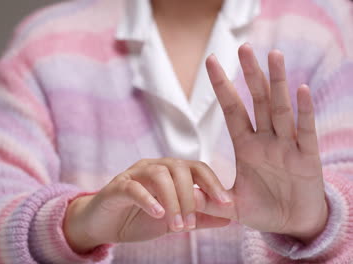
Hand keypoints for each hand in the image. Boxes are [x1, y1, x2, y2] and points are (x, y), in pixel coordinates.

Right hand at [63, 158, 230, 252]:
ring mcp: (134, 174)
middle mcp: (154, 167)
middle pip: (180, 168)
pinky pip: (134, 187)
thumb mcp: (173, 221)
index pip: (197, 169)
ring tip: (176, 225)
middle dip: (190, 197)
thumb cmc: (138, 219)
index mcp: (170, 172)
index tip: (226, 204)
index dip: (213, 183)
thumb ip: (199, 218)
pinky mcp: (117, 186)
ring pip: (159, 175)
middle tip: (191, 224)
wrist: (103, 225)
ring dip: (172, 201)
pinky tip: (158, 214)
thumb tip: (230, 219)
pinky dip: (148, 199)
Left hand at [198, 44, 327, 242]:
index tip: (211, 61)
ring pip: (281, 109)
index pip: (232, 110)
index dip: (223, 86)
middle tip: (243, 47)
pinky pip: (305, 131)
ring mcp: (287, 146)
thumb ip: (208, 201)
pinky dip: (304, 111)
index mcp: (246, 146)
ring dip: (278, 83)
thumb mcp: (232, 207)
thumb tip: (182, 194)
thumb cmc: (263, 210)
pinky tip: (301, 89)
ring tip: (273, 55)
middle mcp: (266, 140)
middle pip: (258, 101)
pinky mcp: (307, 158)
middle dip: (251, 75)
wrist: (293, 226)